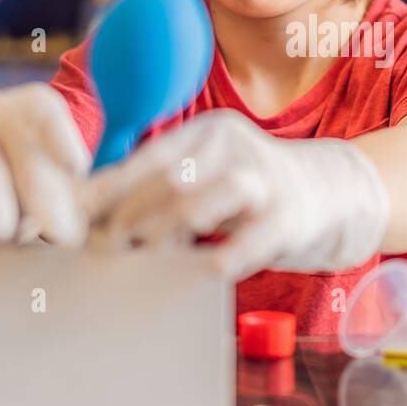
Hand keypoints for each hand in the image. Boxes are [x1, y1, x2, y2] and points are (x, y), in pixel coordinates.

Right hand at [0, 83, 89, 245]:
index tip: (77, 170)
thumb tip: (75, 232)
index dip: (63, 143)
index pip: (52, 121)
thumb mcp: (67, 174)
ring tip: (3, 233)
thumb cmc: (44, 169)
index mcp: (41, 108)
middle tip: (58, 231)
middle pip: (19, 145)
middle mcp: (3, 112)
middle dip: (38, 191)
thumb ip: (79, 194)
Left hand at [79, 109, 389, 279]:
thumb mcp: (208, 174)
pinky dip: (227, 254)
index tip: (73, 217)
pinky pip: (253, 237)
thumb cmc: (251, 193)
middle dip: (127, 213)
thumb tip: (87, 210)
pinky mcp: (291, 216)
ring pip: (206, 197)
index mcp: (208, 134)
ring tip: (141, 254)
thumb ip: (159, 186)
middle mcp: (235, 147)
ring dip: (165, 228)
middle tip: (101, 245)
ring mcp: (266, 179)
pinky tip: (206, 270)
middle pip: (169, 177)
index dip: (107, 188)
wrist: (332, 193)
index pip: (148, 158)